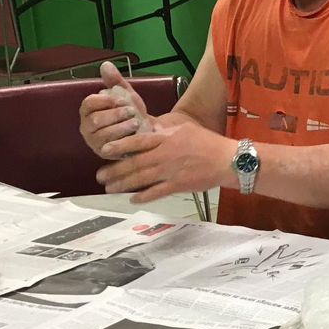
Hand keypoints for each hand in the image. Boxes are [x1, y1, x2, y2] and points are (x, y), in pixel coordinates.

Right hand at [79, 61, 149, 156]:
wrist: (147, 132)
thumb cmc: (132, 113)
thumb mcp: (126, 95)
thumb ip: (116, 81)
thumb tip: (106, 64)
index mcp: (89, 110)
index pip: (88, 103)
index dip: (104, 100)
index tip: (121, 99)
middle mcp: (87, 127)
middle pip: (95, 119)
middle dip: (115, 114)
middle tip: (131, 111)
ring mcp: (94, 142)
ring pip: (102, 134)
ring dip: (120, 127)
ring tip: (135, 122)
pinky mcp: (104, 153)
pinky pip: (110, 147)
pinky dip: (123, 139)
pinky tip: (134, 134)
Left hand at [95, 118, 236, 202]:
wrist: (228, 160)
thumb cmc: (209, 143)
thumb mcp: (186, 129)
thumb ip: (166, 130)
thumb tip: (150, 128)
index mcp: (167, 139)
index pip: (138, 141)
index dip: (120, 146)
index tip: (105, 150)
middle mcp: (165, 154)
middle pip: (134, 162)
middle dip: (115, 170)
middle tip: (99, 176)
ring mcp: (171, 171)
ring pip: (141, 178)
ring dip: (123, 184)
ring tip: (109, 188)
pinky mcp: (179, 185)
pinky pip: (157, 192)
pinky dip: (143, 196)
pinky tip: (133, 199)